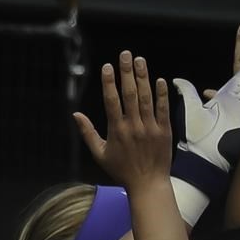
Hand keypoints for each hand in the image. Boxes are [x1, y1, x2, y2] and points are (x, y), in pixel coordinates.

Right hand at [74, 52, 173, 188]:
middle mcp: (134, 126)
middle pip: (129, 94)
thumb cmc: (122, 170)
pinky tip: (160, 80)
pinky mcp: (165, 132)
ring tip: (140, 60)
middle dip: (126, 72)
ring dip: (143, 77)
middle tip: (125, 54)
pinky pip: (164, 110)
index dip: (109, 82)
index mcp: (117, 129)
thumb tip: (75, 113)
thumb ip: (87, 132)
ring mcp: (150, 128)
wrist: (148, 185)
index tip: (107, 66)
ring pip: (146, 98)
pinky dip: (162, 95)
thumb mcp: (99, 153)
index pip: (111, 100)